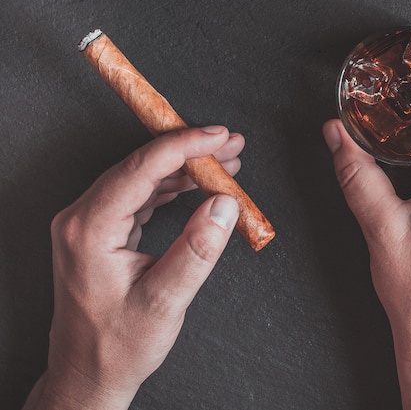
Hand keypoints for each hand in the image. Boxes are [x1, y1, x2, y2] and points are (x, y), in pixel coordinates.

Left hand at [23, 126, 243, 409]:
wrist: (90, 372)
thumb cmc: (118, 345)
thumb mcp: (164, 301)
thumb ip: (196, 251)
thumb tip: (223, 206)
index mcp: (89, 229)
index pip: (141, 169)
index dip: (184, 146)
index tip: (218, 136)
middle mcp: (82, 219)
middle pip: (141, 166)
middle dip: (189, 152)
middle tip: (230, 144)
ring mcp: (90, 224)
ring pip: (142, 178)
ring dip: (184, 168)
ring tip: (223, 163)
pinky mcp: (101, 232)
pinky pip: (140, 196)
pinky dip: (172, 188)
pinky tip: (197, 185)